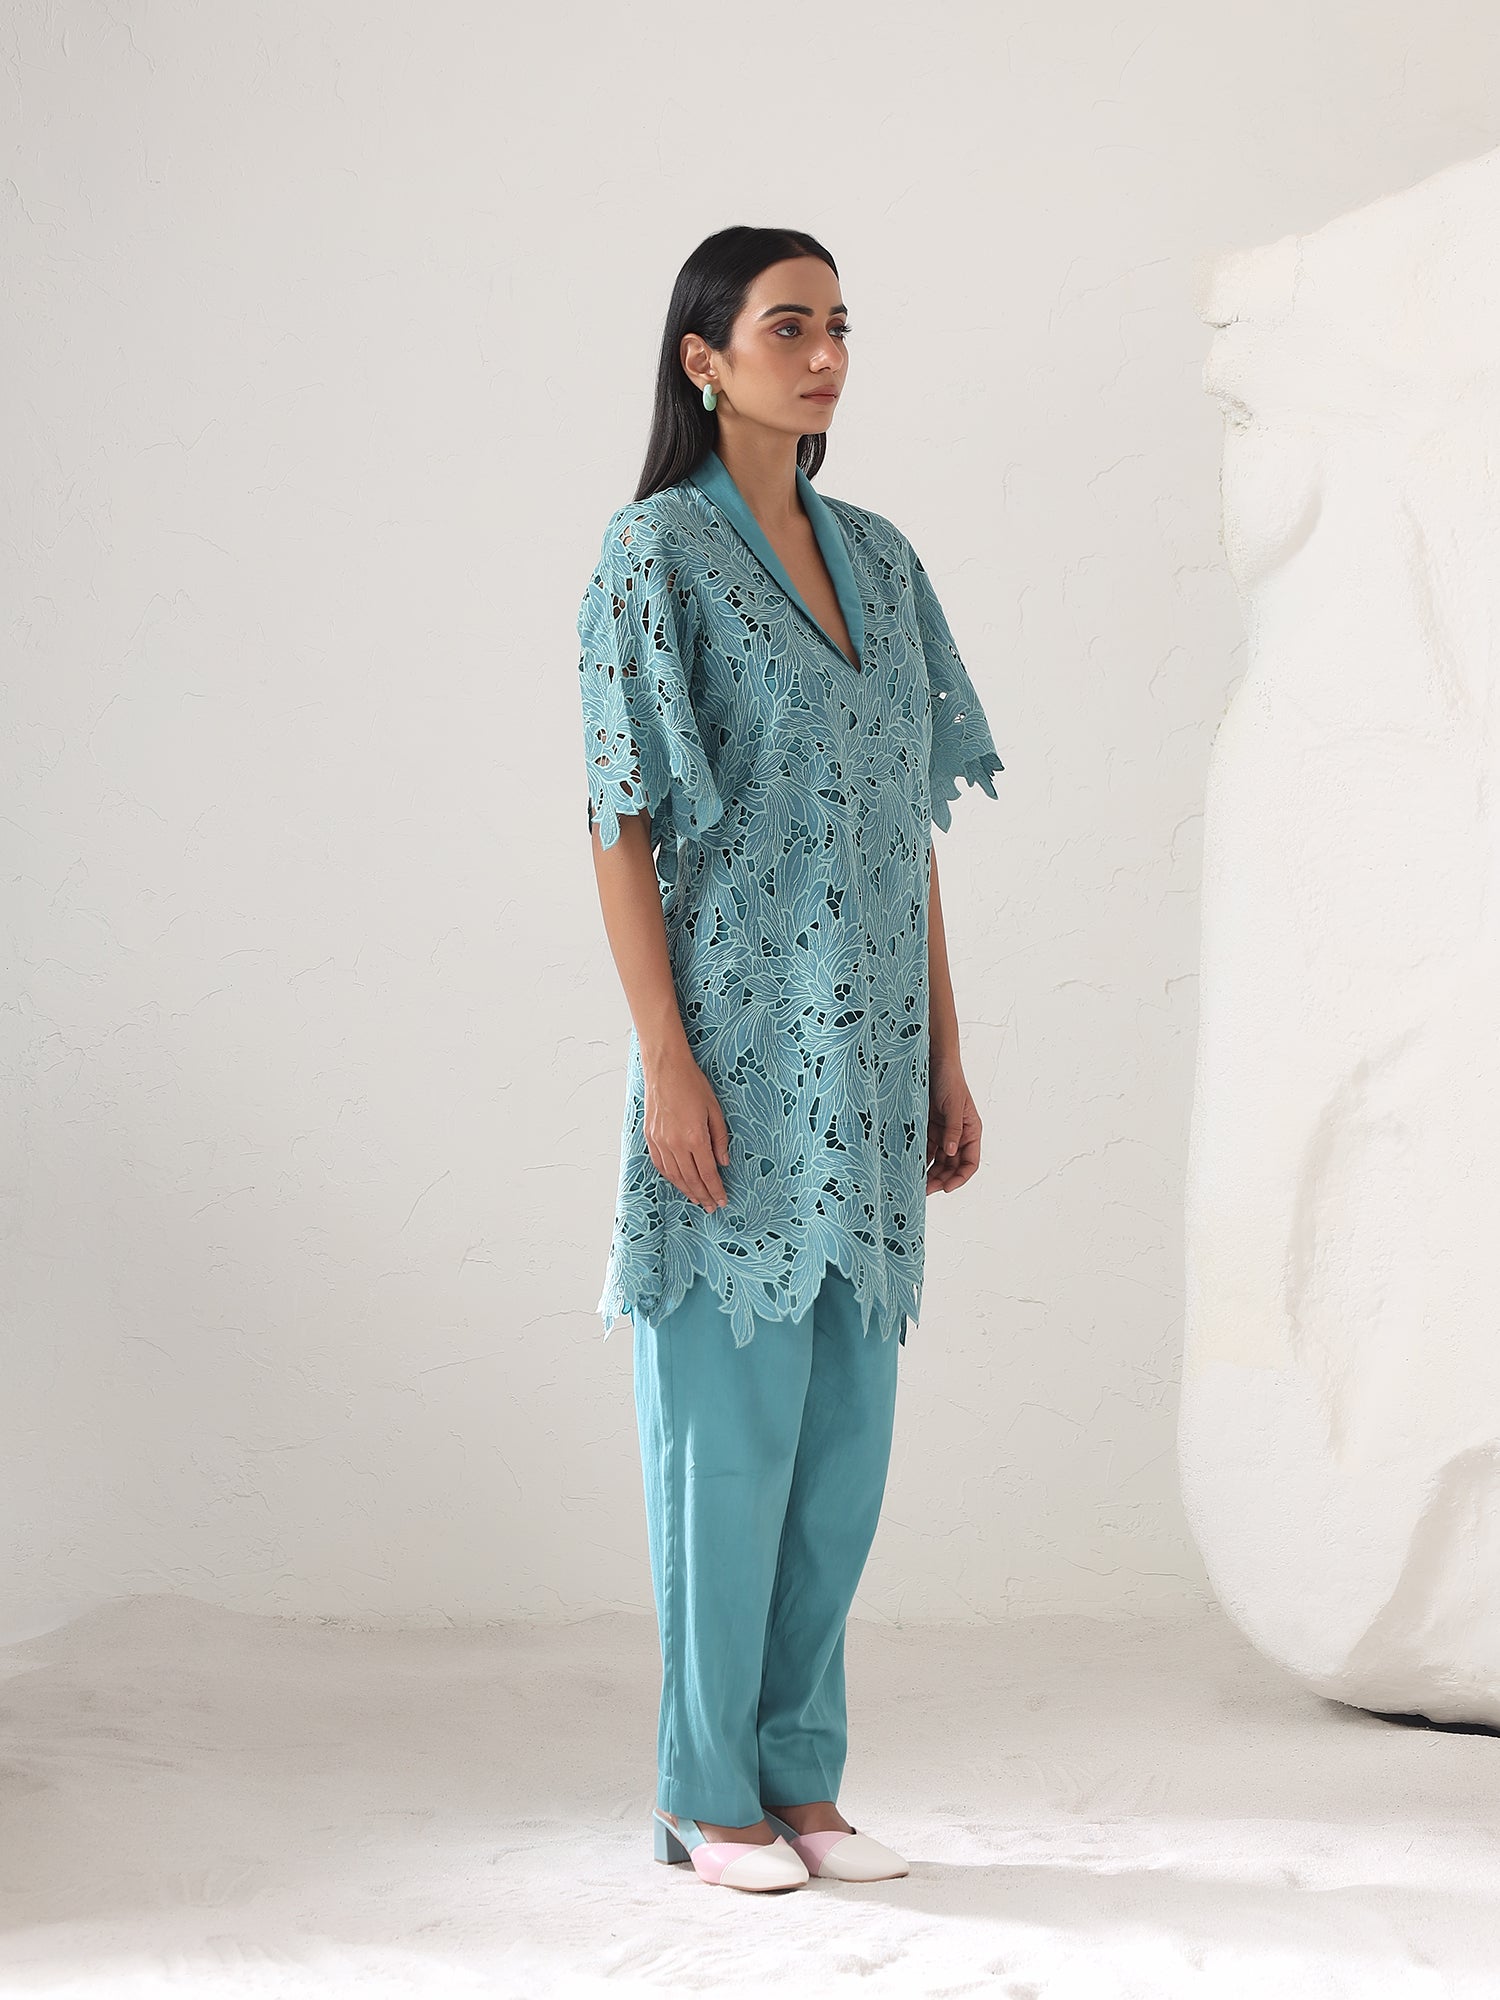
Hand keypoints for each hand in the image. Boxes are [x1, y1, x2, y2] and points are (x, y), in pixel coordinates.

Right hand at [642, 1045, 731, 1213]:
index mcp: (695, 1137)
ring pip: (675, 1176)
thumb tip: (724, 1162)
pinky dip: (671, 1178)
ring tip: (697, 1199)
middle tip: (711, 1207)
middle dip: (703, 1195)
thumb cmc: (692, 1085)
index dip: (716, 1190)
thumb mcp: (715, 1110)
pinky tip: (679, 1183)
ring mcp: (661, 1142)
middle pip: (692, 1179)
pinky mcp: (651, 1138)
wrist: (665, 1069)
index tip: (722, 1200)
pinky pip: (661, 1165)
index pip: (708, 1173)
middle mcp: (676, 1143)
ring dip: (687, 1190)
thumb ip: (720, 1139)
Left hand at [926, 1056, 980, 1193]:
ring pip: (937, 1160)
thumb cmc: (949, 1079)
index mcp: (971, 1131)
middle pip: (951, 1166)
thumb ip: (953, 1130)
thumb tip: (951, 1152)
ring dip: (929, 1172)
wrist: (932, 1060)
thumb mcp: (954, 1105)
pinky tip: (908, 1166)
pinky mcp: (927, 1127)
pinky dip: (918, 1158)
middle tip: (925, 1190)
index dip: (960, 1178)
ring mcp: (942, 1132)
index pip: (970, 1162)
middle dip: (941, 1179)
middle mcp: (957, 1135)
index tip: (946, 1188)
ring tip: (915, 1184)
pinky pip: (924, 1148)